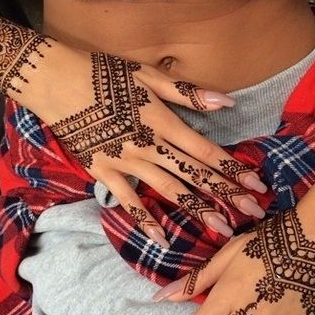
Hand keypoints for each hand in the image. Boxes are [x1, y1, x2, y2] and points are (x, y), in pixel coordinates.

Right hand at [20, 42, 268, 246]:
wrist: (56, 82)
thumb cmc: (104, 73)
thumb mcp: (148, 75)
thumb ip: (189, 93)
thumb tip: (227, 103)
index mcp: (163, 121)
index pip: (206, 150)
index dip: (234, 168)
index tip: (258, 185)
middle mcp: (149, 146)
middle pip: (195, 174)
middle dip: (227, 194)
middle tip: (254, 213)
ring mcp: (126, 163)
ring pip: (168, 191)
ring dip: (197, 210)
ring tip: (221, 229)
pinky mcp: (104, 173)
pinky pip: (127, 201)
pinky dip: (144, 222)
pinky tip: (162, 241)